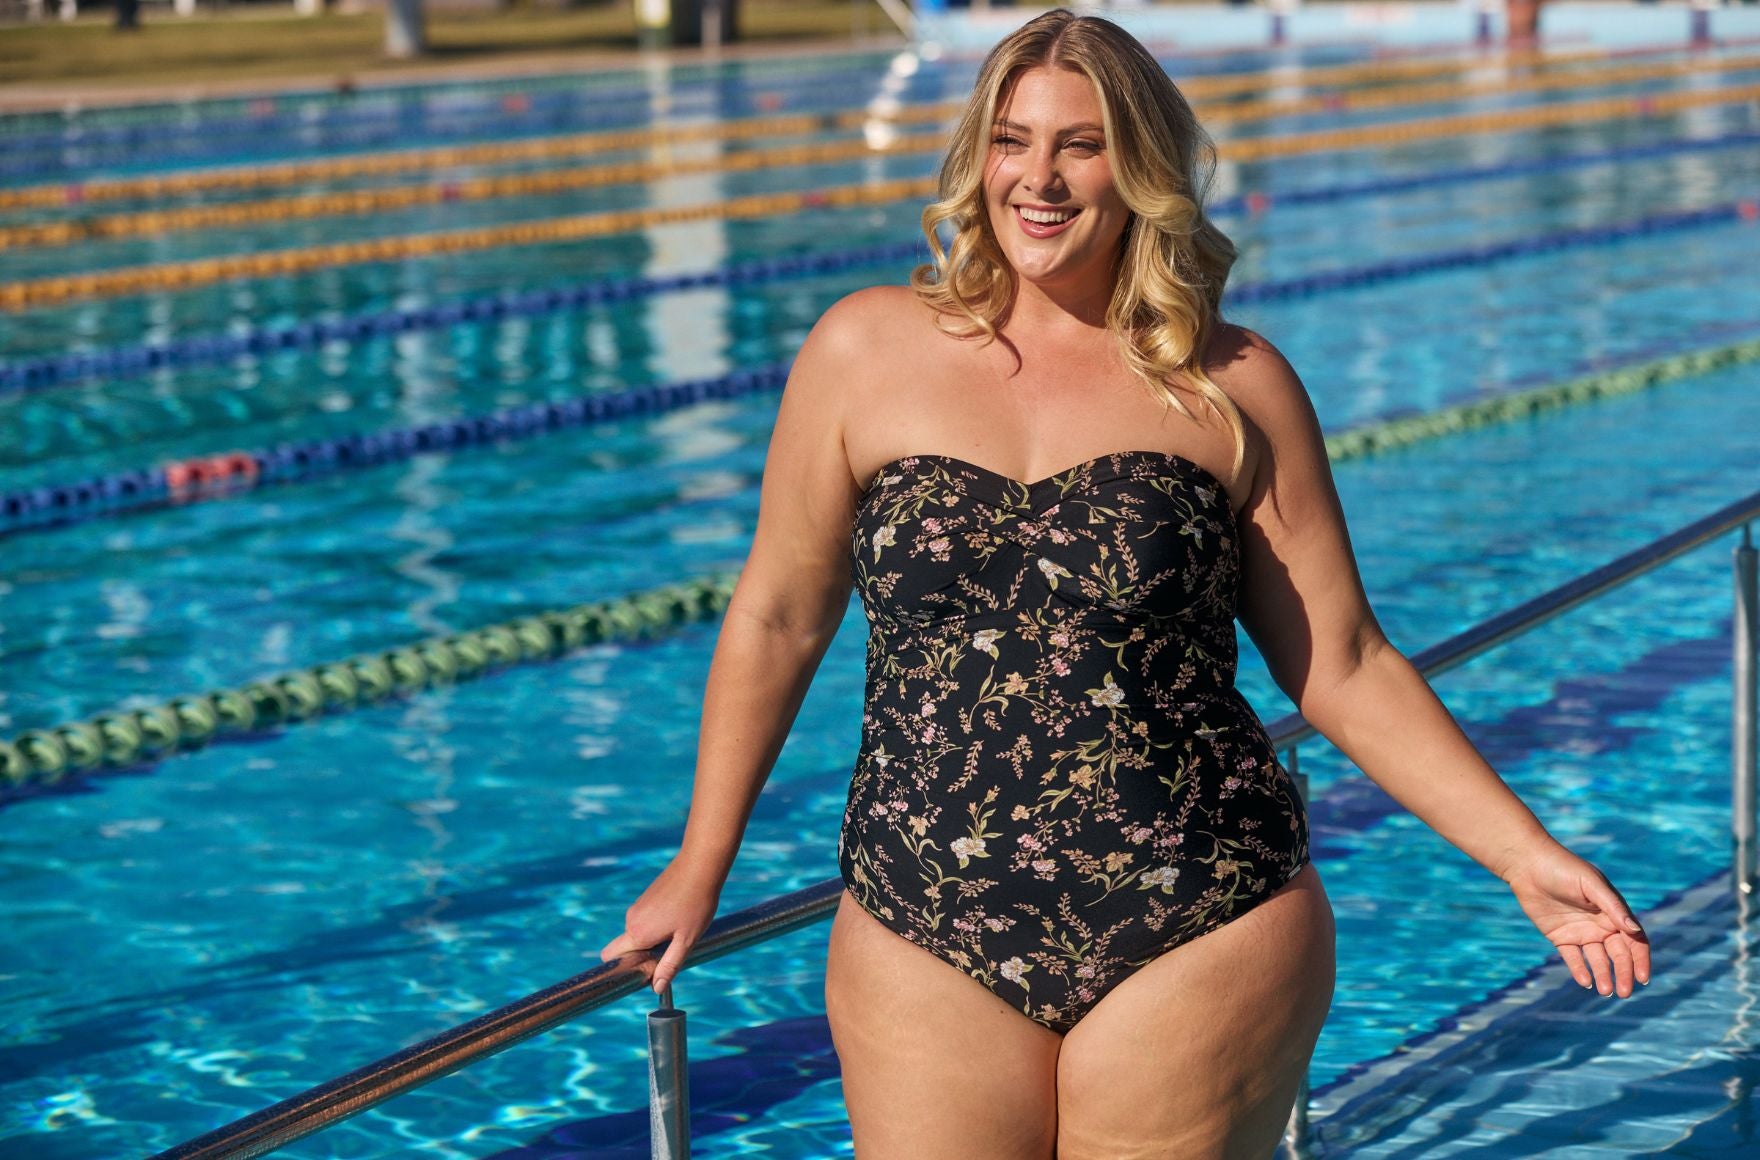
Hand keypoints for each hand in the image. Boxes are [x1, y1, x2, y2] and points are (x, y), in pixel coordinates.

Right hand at [599, 854, 723, 995]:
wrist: (700, 866)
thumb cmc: (696, 904)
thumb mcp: (686, 940)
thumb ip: (669, 965)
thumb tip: (656, 988)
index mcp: (638, 933)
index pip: (610, 956)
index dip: (623, 968)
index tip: (643, 972)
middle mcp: (631, 919)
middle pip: (626, 948)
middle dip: (643, 955)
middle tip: (671, 951)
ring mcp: (637, 906)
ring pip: (638, 934)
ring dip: (653, 940)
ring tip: (680, 931)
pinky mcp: (645, 898)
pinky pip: (644, 921)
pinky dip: (657, 926)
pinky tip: (679, 918)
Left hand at [1503, 846, 1650, 997]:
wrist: (1528, 865)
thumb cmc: (1564, 869)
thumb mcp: (1591, 885)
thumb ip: (1613, 907)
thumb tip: (1634, 930)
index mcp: (1614, 912)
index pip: (1634, 941)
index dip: (1640, 960)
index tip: (1643, 978)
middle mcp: (1601, 925)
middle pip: (1618, 955)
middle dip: (1623, 974)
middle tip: (1623, 993)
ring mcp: (1581, 932)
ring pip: (1597, 960)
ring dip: (1603, 975)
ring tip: (1604, 991)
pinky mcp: (1560, 937)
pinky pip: (1573, 958)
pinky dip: (1579, 970)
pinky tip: (1585, 981)